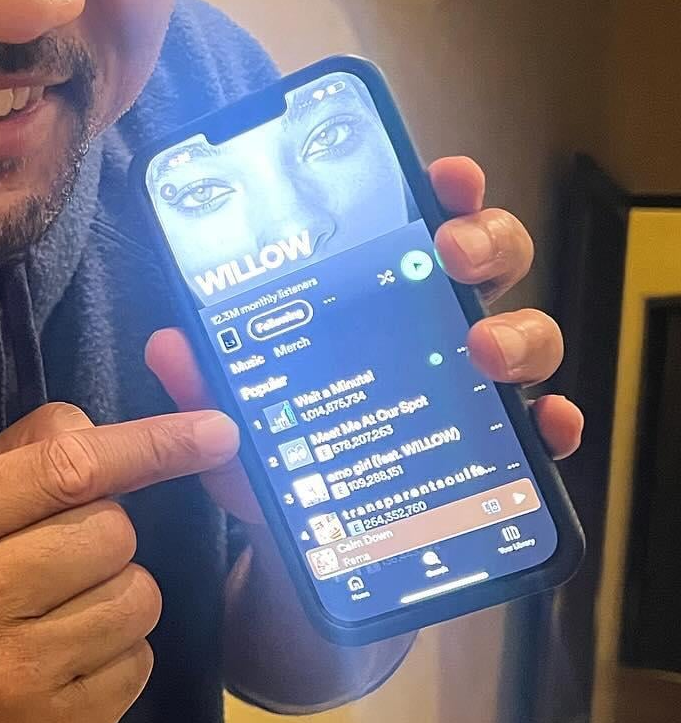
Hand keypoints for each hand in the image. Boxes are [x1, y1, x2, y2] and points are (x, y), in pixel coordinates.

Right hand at [0, 401, 239, 722]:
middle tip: (61, 563)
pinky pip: (137, 667)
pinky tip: (70, 664)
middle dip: (106, 539)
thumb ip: (28, 457)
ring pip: (137, 600)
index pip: (67, 470)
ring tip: (68, 614)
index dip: (150, 446)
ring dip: (121, 598)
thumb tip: (115, 433)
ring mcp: (6, 676)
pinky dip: (119, 657)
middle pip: (113, 533)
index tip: (217, 430)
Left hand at [145, 154, 582, 522]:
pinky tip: (543, 422)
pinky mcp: (505, 451)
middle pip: (493, 259)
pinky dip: (553, 422)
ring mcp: (481, 387)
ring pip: (531, 333)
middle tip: (451, 251)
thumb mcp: (242, 423)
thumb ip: (206, 386)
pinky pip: (546, 428)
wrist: (320, 549)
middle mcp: (441, 327)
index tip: (440, 174)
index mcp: (382, 297)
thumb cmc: (288, 461)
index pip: (422, 222)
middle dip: (485, 240)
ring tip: (484, 349)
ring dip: (518, 331)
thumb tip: (169, 344)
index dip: (443, 189)